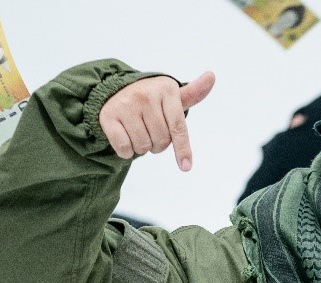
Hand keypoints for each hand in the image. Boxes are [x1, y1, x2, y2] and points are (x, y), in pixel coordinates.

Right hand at [99, 71, 215, 166]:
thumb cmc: (152, 99)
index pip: (178, 127)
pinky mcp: (108, 116)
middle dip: (159, 144)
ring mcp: (126, 104)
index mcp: (165, 89)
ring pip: (143, 147)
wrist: (116, 91)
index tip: (186, 167)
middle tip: (152, 131)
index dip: (183, 149)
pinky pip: (124, 148)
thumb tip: (212, 76)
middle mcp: (145, 95)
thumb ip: (193, 93)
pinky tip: (126, 137)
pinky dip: (126, 151)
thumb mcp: (172, 96)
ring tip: (139, 132)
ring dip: (143, 148)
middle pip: (161, 141)